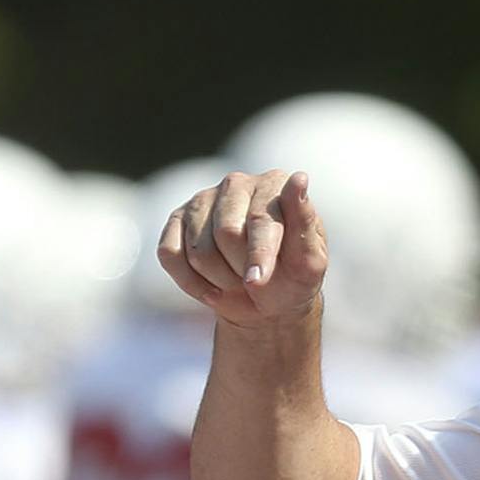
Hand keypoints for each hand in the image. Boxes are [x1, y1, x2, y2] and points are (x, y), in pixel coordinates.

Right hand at [157, 169, 328, 328]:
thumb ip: (304, 221)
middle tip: (255, 281)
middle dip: (241, 269)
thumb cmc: (292, 278)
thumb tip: (299, 177)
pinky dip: (190, 282)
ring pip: (198, 251)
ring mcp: (203, 200)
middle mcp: (236, 184)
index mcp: (274, 185)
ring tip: (237, 281)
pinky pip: (170, 254)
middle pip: (226, 233)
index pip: (261, 219)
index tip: (257, 280)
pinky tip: (211, 286)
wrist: (264, 302)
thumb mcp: (309, 260)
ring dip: (219, 280)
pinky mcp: (176, 221)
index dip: (259, 254)